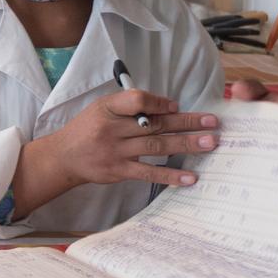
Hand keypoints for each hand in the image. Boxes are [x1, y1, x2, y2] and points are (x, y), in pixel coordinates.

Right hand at [13, 89, 216, 214]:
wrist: (64, 156)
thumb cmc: (88, 128)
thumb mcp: (102, 108)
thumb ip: (130, 106)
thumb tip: (169, 108)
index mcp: (108, 108)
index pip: (136, 100)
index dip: (159, 103)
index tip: (176, 106)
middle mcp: (112, 129)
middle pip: (155, 124)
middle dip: (187, 122)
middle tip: (213, 123)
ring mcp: (116, 151)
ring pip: (157, 146)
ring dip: (186, 144)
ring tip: (210, 143)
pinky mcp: (119, 171)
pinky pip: (149, 172)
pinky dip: (170, 175)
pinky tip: (190, 177)